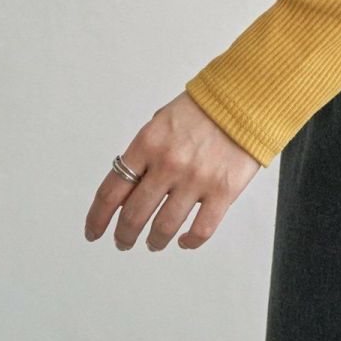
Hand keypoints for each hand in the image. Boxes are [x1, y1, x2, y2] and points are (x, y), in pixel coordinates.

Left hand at [84, 91, 261, 250]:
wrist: (247, 98)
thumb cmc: (205, 108)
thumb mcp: (163, 120)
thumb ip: (145, 152)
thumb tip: (128, 187)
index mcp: (148, 142)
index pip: (111, 190)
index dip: (98, 218)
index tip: (93, 231)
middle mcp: (168, 163)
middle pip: (133, 215)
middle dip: (124, 235)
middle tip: (123, 241)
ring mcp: (196, 179)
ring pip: (163, 228)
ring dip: (154, 241)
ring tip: (153, 243)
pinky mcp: (223, 191)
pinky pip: (200, 231)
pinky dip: (188, 242)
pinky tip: (183, 241)